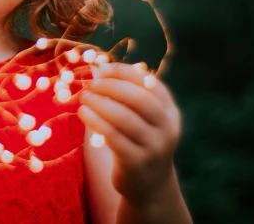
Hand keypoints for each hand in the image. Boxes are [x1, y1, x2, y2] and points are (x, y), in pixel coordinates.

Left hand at [78, 62, 181, 205]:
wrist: (149, 185)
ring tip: (84, 97)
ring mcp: (154, 147)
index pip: (150, 84)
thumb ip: (126, 96)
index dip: (126, 72)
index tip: (103, 68)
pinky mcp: (136, 163)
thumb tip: (98, 68)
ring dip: (100, 103)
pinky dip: (96, 121)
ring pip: (124, 118)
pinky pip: (113, 137)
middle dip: (112, 86)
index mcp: (170, 112)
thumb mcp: (141, 119)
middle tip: (91, 84)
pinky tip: (83, 113)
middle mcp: (167, 129)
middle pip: (140, 99)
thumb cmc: (138, 141)